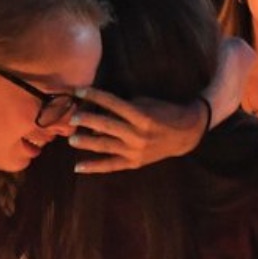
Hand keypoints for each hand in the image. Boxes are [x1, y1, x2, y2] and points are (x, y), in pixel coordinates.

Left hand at [70, 87, 204, 172]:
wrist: (185, 134)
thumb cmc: (164, 113)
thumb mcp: (146, 104)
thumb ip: (122, 108)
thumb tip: (98, 110)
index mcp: (141, 116)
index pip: (112, 103)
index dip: (95, 96)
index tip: (79, 91)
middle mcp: (137, 135)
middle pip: (106, 126)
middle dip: (87, 121)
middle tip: (72, 117)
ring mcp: (135, 151)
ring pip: (105, 146)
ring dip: (86, 143)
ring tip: (72, 139)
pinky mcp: (134, 163)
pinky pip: (110, 166)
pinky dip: (94, 167)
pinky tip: (78, 167)